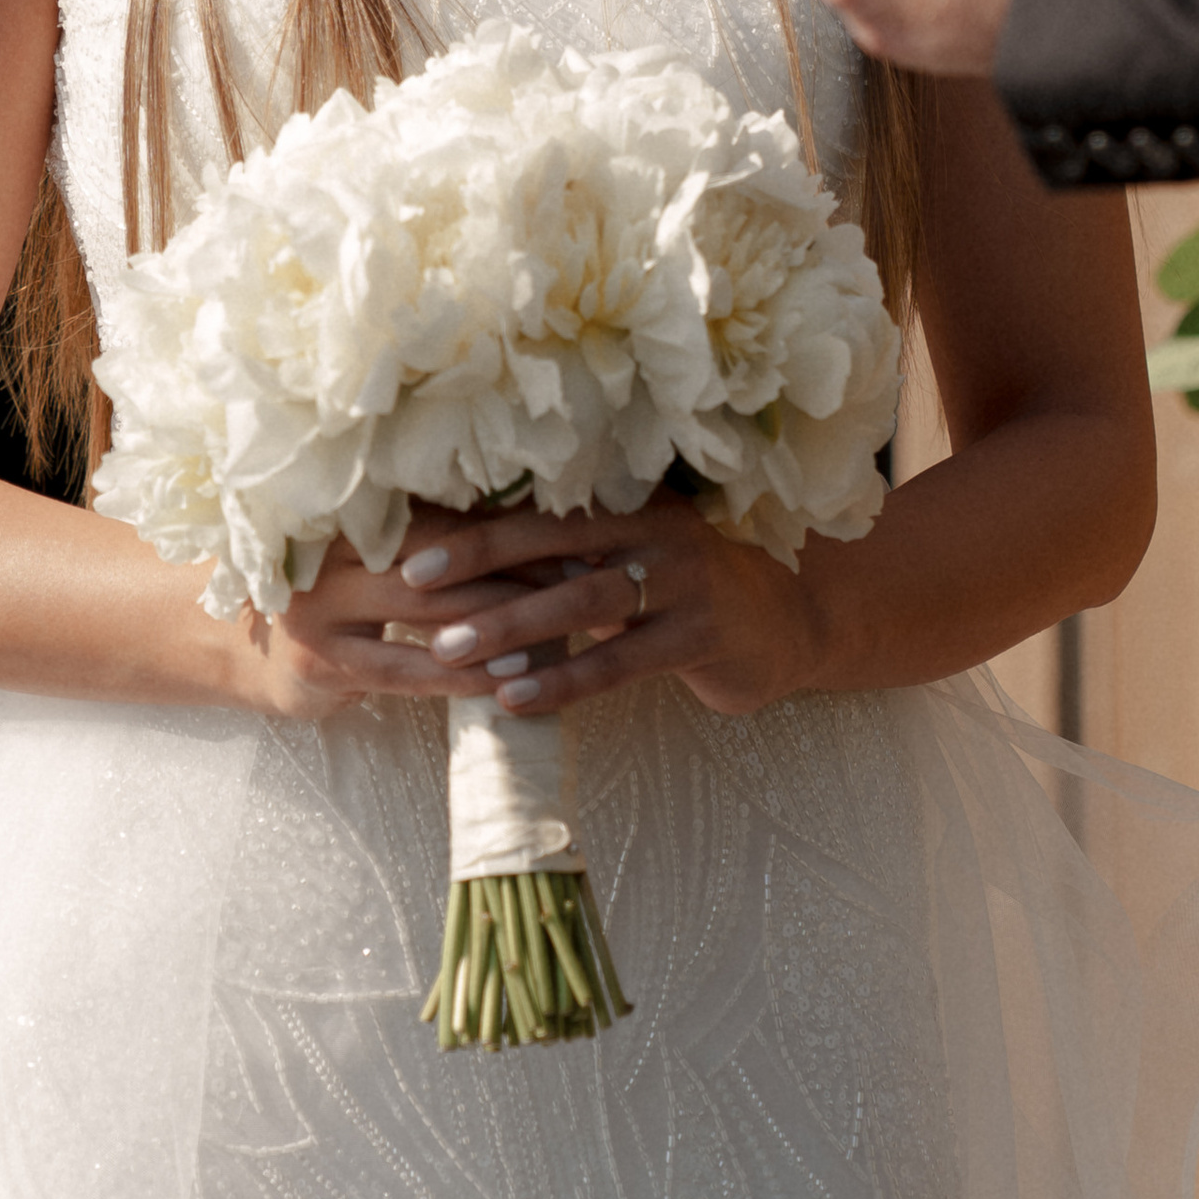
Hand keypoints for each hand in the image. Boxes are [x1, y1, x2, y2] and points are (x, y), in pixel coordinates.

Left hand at [233, 498, 820, 724]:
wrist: (787, 622)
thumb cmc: (685, 591)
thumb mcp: (632, 556)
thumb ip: (570, 551)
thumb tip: (467, 552)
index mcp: (630, 498)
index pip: (541, 502)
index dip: (476, 518)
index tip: (410, 535)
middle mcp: (656, 526)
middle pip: (555, 535)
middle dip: (480, 557)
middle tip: (412, 581)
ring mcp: (684, 579)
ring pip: (584, 599)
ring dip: (513, 624)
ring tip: (452, 649)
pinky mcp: (701, 634)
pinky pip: (620, 660)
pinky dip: (565, 680)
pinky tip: (516, 699)